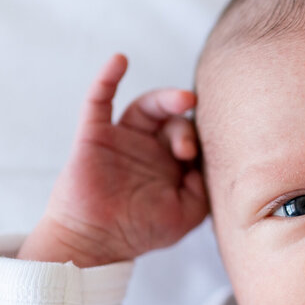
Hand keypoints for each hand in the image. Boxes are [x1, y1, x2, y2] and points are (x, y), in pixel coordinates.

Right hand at [18, 54, 209, 265]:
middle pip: (173, 118)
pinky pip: (99, 100)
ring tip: (183, 99)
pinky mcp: (94, 135)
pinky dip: (107, 78)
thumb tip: (210, 161)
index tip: (195, 159)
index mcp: (170, 163)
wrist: (96, 244)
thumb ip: (205, 189)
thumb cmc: (142, 232)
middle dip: (185, 126)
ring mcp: (122, 139)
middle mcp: (148, 146)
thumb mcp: (187, 215)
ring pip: (146, 106)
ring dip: (165, 99)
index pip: (192, 136)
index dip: (198, 141)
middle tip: (187, 147)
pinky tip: (119, 60)